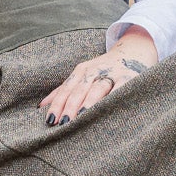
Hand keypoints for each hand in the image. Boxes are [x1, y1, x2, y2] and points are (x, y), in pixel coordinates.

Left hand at [39, 29, 157, 126]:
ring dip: (88, 103)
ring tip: (81, 117)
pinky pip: (120, 90)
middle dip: (70, 106)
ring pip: (97, 89)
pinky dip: (113, 99)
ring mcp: (112, 74)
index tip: (50, 120)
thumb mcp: (83, 76)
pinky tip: (107, 110)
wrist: (134, 52)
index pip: (66, 89)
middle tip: (63, 123)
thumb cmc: (103, 71)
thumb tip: (40, 106)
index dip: (58, 104)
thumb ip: (63, 90)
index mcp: (82, 71)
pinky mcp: (129, 78)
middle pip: (79, 90)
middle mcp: (95, 71)